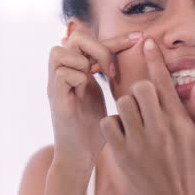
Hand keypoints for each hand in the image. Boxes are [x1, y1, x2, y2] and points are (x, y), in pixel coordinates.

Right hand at [48, 30, 140, 177]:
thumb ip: (107, 74)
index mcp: (76, 71)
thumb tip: (131, 55)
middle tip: (113, 69)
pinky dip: (79, 79)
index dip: (116, 39)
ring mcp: (56, 87)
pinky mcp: (56, 101)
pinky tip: (89, 93)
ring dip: (84, 62)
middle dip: (98, 47)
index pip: (92, 41)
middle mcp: (63, 75)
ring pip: (60, 52)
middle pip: (73, 37)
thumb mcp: (103, 95)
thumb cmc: (94, 129)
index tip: (139, 39)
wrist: (80, 157)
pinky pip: (63, 74)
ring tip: (100, 79)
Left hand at [99, 38, 194, 194]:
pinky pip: (109, 124)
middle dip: (142, 89)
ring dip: (127, 106)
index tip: (147, 43)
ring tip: (135, 117)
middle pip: (141, 89)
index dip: (154, 59)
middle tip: (146, 102)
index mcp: (179, 122)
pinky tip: (123, 132)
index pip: (164, 82)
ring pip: (123, 104)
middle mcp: (159, 129)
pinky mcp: (122, 155)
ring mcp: (139, 143)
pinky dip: (113, 124)